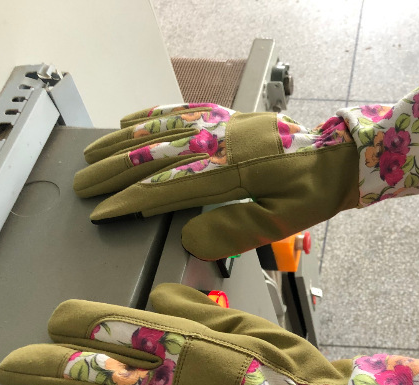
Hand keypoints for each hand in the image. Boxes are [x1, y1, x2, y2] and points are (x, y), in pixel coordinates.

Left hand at [0, 283, 348, 384]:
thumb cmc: (287, 375)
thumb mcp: (244, 321)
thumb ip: (193, 306)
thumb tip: (159, 294)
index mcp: (170, 338)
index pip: (88, 322)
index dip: (64, 323)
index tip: (60, 330)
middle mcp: (150, 381)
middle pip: (60, 369)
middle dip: (24, 369)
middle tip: (11, 371)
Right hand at [74, 104, 358, 259]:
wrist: (337, 156)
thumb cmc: (314, 191)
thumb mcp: (284, 220)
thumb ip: (238, 229)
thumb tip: (190, 238)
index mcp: (235, 168)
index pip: (171, 186)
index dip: (132, 201)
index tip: (103, 212)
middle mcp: (222, 140)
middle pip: (157, 155)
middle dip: (114, 173)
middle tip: (81, 188)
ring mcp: (223, 124)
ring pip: (162, 130)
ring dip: (123, 143)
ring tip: (92, 156)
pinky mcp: (228, 118)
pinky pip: (182, 111)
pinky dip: (152, 115)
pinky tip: (130, 120)